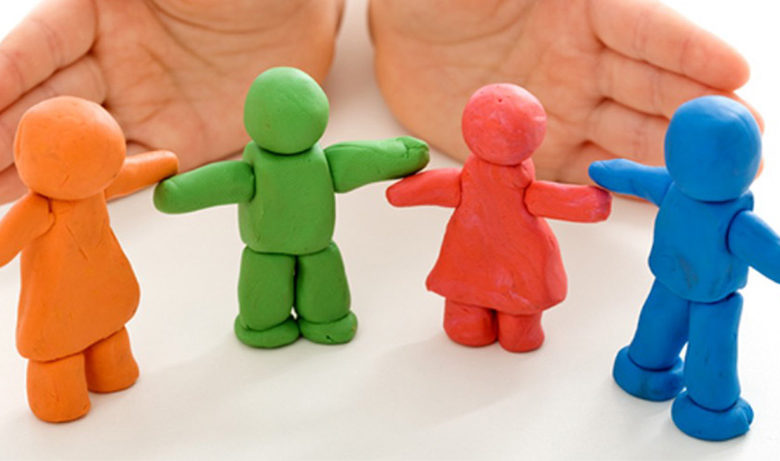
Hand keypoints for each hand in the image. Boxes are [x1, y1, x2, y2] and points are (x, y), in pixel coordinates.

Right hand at [0, 0, 343, 202]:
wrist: (305, 14)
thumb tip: (81, 2)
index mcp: (94, 10)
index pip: (36, 47)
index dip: (3, 78)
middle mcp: (109, 62)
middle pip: (48, 103)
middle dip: (9, 138)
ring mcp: (144, 106)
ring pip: (84, 144)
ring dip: (47, 173)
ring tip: (6, 201)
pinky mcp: (180, 144)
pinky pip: (138, 170)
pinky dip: (107, 188)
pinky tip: (72, 206)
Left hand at [370, 0, 756, 183]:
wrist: (398, 39)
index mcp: (583, 9)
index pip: (647, 29)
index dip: (689, 51)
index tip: (734, 70)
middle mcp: (586, 62)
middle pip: (653, 88)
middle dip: (699, 113)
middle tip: (742, 139)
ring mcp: (565, 109)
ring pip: (628, 135)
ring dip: (669, 156)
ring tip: (711, 178)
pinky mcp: (536, 150)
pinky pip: (581, 172)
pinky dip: (614, 186)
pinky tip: (649, 200)